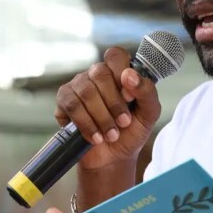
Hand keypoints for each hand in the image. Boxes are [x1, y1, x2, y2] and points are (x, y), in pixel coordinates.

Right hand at [55, 47, 161, 169]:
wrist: (114, 157)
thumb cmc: (132, 131)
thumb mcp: (149, 113)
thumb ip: (146, 91)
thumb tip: (129, 75)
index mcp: (118, 72)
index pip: (115, 55)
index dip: (122, 72)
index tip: (130, 97)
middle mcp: (96, 75)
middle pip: (100, 72)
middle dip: (114, 102)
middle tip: (124, 122)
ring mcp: (78, 86)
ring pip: (86, 91)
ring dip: (102, 117)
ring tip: (112, 134)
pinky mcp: (64, 101)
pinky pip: (71, 105)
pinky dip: (86, 124)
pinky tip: (96, 136)